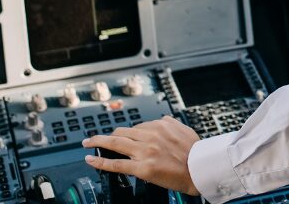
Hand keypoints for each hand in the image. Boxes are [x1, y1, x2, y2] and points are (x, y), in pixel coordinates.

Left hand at [83, 115, 201, 195]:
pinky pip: (117, 163)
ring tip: (88, 143)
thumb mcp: (184, 130)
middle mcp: (150, 136)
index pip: (136, 126)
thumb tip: (162, 119)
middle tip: (97, 138)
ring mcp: (145, 152)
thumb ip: (170, 123)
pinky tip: (91, 160)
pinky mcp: (142, 168)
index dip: (127, 133)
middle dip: (107, 135)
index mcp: (160, 125)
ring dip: (98, 142)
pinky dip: (101, 161)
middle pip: (121, 132)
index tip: (121, 136)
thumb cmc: (195, 153)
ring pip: (115, 144)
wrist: (201, 170)